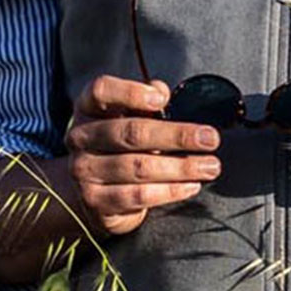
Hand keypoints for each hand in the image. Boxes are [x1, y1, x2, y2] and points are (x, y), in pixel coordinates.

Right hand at [65, 75, 222, 235]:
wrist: (93, 192)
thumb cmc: (120, 147)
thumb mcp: (128, 118)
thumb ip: (145, 103)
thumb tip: (160, 91)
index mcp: (88, 109)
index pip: (101, 90)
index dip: (131, 92)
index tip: (162, 99)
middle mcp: (80, 137)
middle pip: (130, 132)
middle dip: (176, 135)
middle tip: (210, 139)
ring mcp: (84, 170)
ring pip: (138, 167)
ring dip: (180, 167)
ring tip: (210, 166)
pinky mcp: (95, 200)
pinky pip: (138, 195)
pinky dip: (169, 191)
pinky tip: (191, 186)